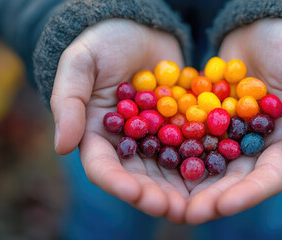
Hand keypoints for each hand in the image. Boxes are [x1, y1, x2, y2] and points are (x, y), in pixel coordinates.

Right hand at [50, 19, 187, 222]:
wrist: (140, 27)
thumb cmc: (103, 41)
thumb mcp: (80, 63)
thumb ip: (68, 101)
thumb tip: (62, 147)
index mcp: (98, 135)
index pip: (103, 168)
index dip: (118, 183)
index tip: (136, 194)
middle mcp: (127, 142)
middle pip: (139, 177)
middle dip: (156, 195)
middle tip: (176, 209)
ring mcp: (156, 136)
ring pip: (168, 170)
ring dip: (182, 189)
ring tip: (199, 202)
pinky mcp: (181, 126)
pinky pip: (192, 146)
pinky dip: (204, 161)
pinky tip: (219, 172)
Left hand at [185, 18, 281, 223]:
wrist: (258, 29)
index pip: (269, 177)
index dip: (248, 194)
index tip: (223, 204)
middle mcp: (254, 147)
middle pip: (234, 181)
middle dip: (212, 199)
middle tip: (187, 213)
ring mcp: (227, 136)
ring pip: (208, 168)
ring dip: (188, 186)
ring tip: (166, 200)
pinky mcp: (206, 123)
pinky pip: (189, 141)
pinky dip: (174, 154)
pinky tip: (154, 164)